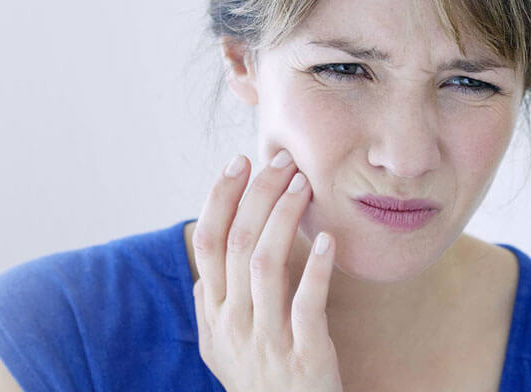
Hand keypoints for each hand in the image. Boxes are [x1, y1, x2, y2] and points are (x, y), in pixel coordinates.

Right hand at [192, 150, 344, 391]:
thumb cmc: (261, 386)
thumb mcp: (222, 351)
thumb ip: (211, 310)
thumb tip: (202, 272)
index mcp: (215, 314)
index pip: (207, 243)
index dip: (221, 198)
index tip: (239, 163)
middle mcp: (234, 323)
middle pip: (237, 243)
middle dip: (257, 194)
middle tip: (280, 160)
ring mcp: (267, 340)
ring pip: (266, 265)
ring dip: (285, 218)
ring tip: (303, 184)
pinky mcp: (304, 356)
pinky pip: (307, 303)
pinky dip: (317, 268)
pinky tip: (328, 239)